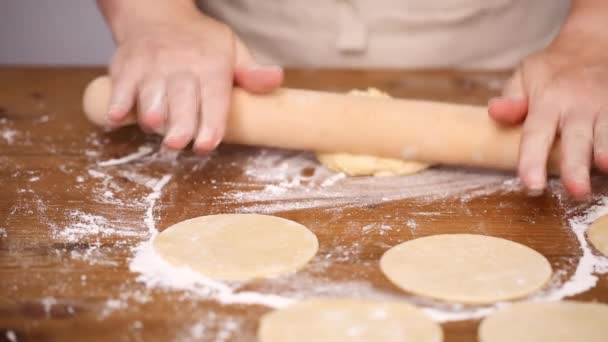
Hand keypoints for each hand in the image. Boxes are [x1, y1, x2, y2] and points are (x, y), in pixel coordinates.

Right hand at [104, 2, 281, 151]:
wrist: (156, 15)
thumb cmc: (200, 43)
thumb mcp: (231, 50)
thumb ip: (251, 72)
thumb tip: (276, 79)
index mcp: (210, 66)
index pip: (212, 98)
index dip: (210, 122)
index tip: (207, 144)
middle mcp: (180, 66)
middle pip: (179, 100)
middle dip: (178, 123)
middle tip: (178, 143)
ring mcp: (151, 67)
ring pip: (149, 96)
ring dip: (150, 114)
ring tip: (155, 129)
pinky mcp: (126, 68)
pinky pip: (120, 87)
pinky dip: (117, 103)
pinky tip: (116, 118)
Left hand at [488, 31, 607, 199]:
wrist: (595, 43)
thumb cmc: (552, 69)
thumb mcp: (524, 75)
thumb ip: (511, 98)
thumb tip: (496, 112)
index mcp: (548, 101)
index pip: (536, 134)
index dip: (532, 161)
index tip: (531, 186)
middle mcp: (578, 107)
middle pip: (576, 140)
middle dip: (576, 166)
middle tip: (576, 192)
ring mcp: (606, 107)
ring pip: (607, 133)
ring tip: (605, 170)